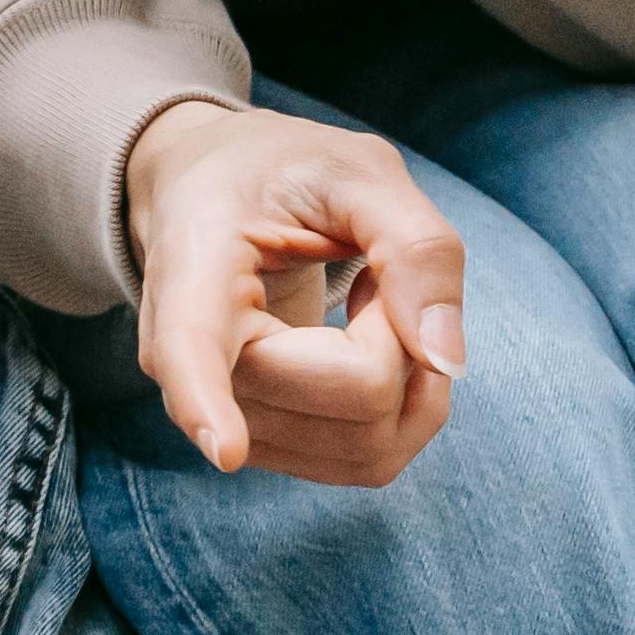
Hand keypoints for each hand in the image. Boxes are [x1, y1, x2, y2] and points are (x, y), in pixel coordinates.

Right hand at [123, 98, 470, 484]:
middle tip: (375, 276)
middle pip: (351, 394)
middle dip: (402, 337)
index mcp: (196, 264)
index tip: (223, 450)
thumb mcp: (358, 172)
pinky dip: (406, 408)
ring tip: (372, 306)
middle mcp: (190, 357)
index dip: (205, 402)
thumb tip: (446, 360)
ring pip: (368, 445)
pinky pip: (370, 461)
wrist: (213, 195)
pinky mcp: (264, 444)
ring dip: (411, 379)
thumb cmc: (281, 175)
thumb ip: (416, 248)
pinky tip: (371, 348)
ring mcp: (224, 411)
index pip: (188, 349)